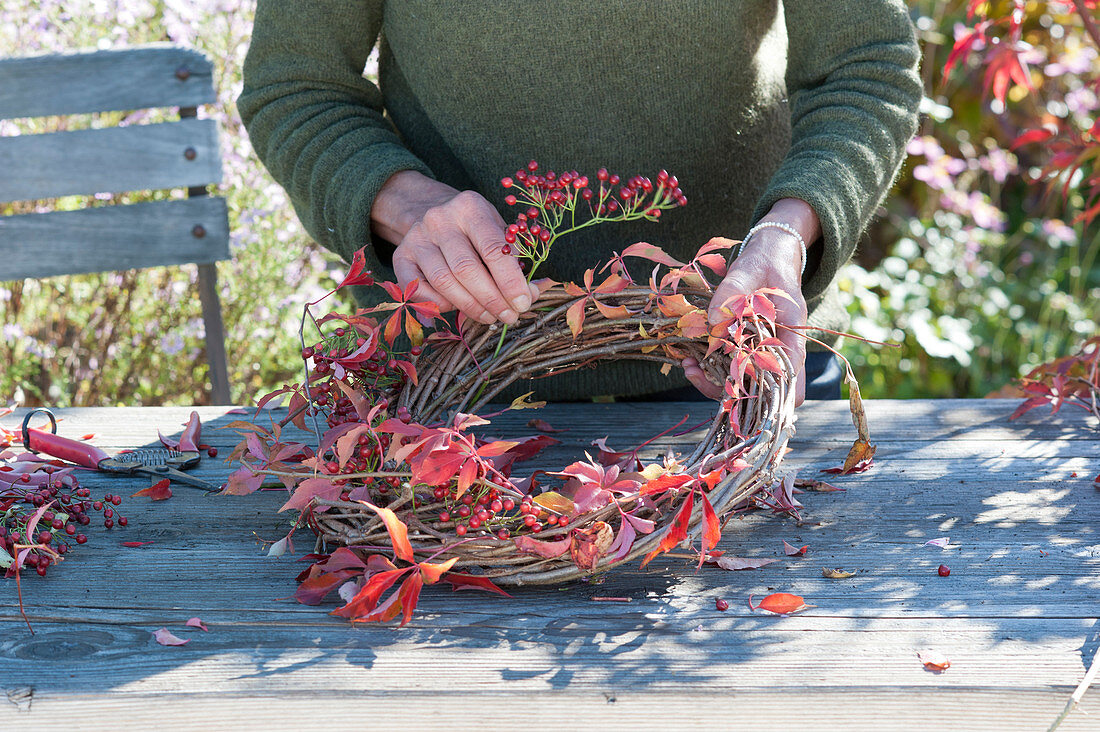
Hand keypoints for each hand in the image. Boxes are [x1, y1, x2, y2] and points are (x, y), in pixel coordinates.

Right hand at [371, 171, 538, 324]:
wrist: (430, 211)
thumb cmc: (474, 228)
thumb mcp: (498, 231)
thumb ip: (516, 260)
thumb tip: (534, 293)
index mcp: (470, 207)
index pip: (493, 249)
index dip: (510, 282)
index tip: (523, 303)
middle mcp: (439, 219)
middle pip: (466, 269)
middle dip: (492, 300)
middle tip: (509, 317)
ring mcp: (416, 237)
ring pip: (444, 282)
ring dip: (470, 307)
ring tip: (490, 317)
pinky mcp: (400, 255)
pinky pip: (417, 290)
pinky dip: (439, 305)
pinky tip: (457, 309)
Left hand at [685, 199, 819, 405]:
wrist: (766, 259)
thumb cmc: (763, 264)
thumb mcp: (749, 270)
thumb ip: (732, 290)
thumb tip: (713, 321)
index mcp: (792, 333)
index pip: (790, 374)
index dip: (766, 388)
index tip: (731, 382)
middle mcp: (779, 351)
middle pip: (766, 391)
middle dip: (730, 392)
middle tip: (695, 372)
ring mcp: (762, 356)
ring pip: (746, 387)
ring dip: (715, 384)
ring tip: (688, 366)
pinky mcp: (745, 354)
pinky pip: (730, 373)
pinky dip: (710, 372)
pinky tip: (689, 359)